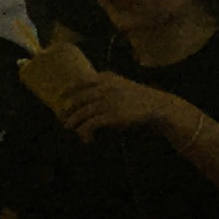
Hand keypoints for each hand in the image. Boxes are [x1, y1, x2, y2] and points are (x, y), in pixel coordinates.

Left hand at [53, 75, 189, 140]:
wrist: (159, 108)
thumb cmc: (140, 100)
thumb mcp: (122, 88)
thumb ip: (106, 90)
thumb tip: (86, 102)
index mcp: (107, 78)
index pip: (79, 81)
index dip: (67, 91)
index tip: (60, 100)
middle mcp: (104, 88)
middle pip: (76, 100)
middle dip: (67, 112)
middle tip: (64, 121)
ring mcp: (107, 102)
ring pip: (80, 114)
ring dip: (74, 125)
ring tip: (74, 131)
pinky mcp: (111, 117)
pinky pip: (89, 126)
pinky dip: (85, 134)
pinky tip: (88, 140)